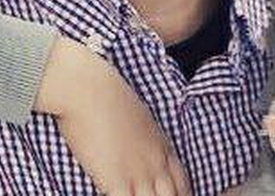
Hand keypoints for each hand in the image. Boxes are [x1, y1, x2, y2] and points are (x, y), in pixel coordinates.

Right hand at [36, 38, 191, 195]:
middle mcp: (155, 163)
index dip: (183, 194)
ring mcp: (138, 174)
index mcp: (162, 147)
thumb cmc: (108, 97)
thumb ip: (143, 136)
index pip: (183, 182)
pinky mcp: (116, 181)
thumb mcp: (138, 117)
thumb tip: (135, 143)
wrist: (91, 90)